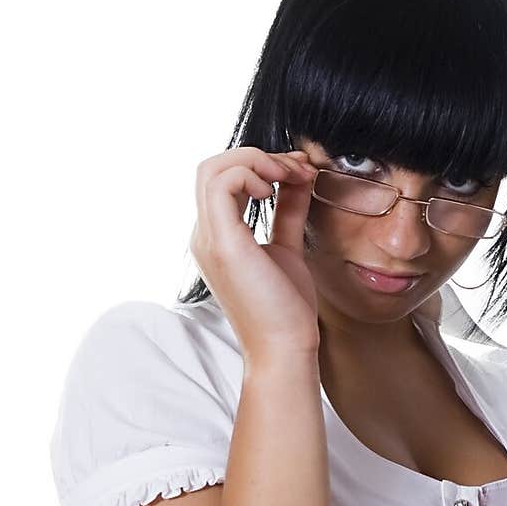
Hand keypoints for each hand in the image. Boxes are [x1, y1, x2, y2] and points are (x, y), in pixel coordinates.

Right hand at [189, 146, 320, 360]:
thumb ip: (288, 212)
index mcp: (217, 238)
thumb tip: (297, 179)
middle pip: (213, 168)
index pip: (223, 181)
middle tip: (297, 169)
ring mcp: (209, 239)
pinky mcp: (222, 243)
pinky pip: (223, 184)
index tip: (301, 172)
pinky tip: (276, 188)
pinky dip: (251, 174)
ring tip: (290, 175)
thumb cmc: (287, 310)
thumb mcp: (288, 247)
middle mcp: (205, 236)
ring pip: (213, 169)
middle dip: (258, 157)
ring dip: (257, 160)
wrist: (285, 348)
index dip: (261, 165)